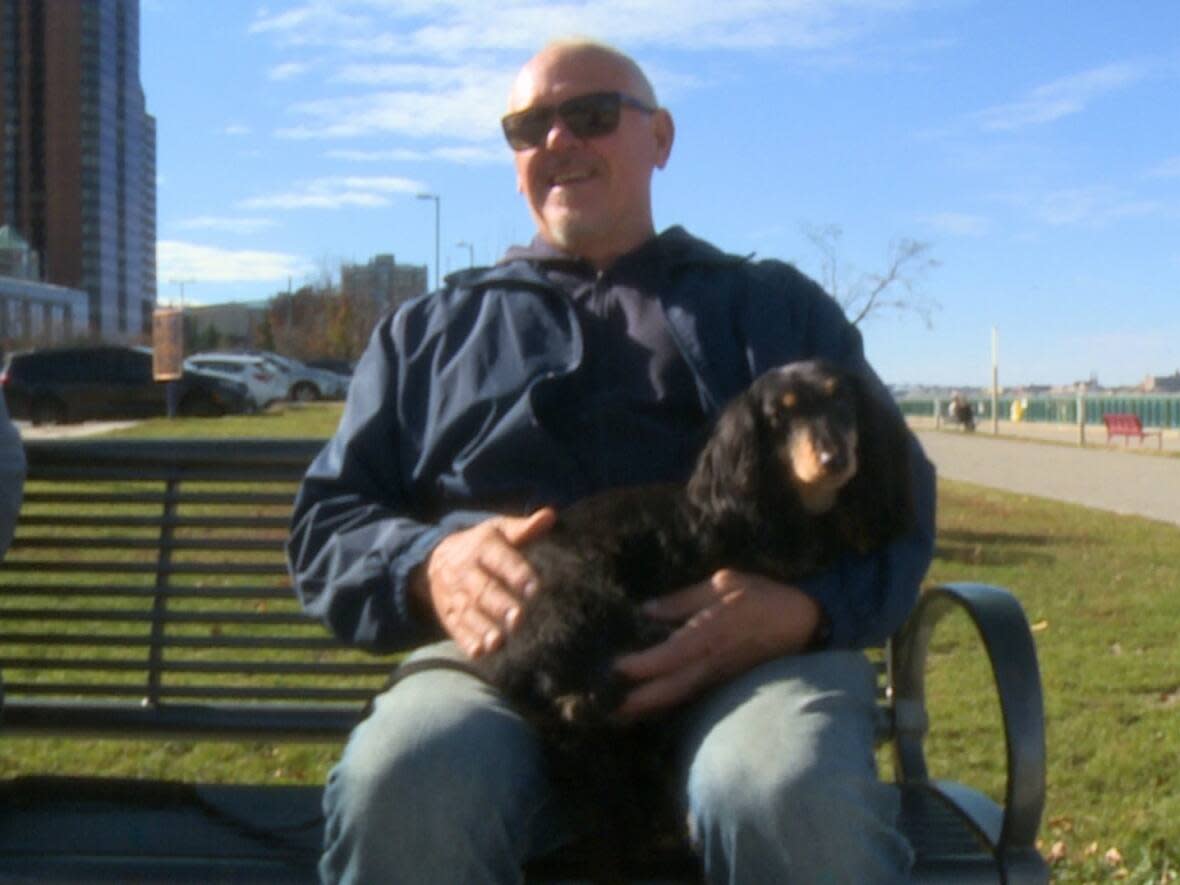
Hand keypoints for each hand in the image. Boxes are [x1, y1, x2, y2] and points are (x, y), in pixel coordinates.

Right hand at [412, 509, 556, 657]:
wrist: (434, 557)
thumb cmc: (481, 544)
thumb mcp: (498, 529)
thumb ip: (524, 528)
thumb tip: (549, 516)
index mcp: (482, 546)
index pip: (501, 559)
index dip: (517, 573)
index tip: (535, 589)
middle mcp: (465, 570)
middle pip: (483, 589)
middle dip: (499, 605)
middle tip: (518, 620)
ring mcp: (453, 594)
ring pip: (468, 612)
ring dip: (483, 628)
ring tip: (499, 642)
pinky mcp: (447, 613)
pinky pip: (454, 627)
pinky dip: (466, 641)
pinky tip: (480, 652)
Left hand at [613, 569, 821, 719]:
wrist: (804, 625)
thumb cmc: (763, 598)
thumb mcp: (725, 583)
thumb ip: (684, 599)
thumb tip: (648, 611)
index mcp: (709, 634)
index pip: (667, 657)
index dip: (639, 667)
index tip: (611, 670)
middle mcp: (709, 663)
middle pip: (665, 690)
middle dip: (632, 702)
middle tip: (597, 707)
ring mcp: (715, 678)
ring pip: (673, 699)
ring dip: (641, 708)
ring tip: (607, 712)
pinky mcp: (719, 683)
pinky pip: (684, 696)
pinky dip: (659, 703)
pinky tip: (638, 705)